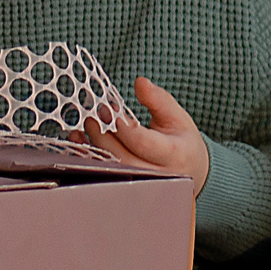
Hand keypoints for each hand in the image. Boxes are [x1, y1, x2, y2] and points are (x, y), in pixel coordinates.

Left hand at [84, 78, 211, 198]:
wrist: (190, 169)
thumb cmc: (181, 141)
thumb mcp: (177, 116)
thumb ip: (158, 99)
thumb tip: (140, 83)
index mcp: (173, 153)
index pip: (143, 143)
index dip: (123, 127)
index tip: (110, 110)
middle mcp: (158, 174)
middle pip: (123, 159)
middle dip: (104, 137)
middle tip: (94, 118)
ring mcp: (143, 185)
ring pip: (112, 170)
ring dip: (93, 149)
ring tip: (86, 128)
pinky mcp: (128, 187)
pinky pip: (105, 176)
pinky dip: (89, 160)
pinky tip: (81, 144)